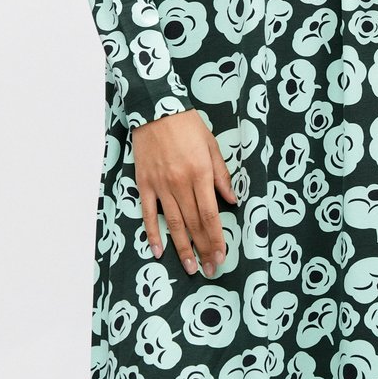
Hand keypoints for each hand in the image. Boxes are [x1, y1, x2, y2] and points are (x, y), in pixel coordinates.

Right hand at [132, 108, 236, 276]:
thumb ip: (222, 175)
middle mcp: (180, 183)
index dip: (216, 238)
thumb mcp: (212, 145)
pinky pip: (149, 214)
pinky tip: (159, 251)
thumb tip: (232, 201)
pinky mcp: (145, 184)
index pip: (211, 214)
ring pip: (173, 224)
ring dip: (182, 248)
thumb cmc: (188, 125)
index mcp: (200, 173)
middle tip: (210, 270)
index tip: (222, 256)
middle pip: (194, 223)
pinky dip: (153, 234)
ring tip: (191, 268)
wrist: (156, 108)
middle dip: (204, 249)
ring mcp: (160, 185)